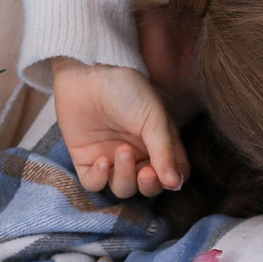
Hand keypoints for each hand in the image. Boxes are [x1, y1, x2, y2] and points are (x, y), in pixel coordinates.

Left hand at [49, 59, 184, 198]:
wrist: (87, 73)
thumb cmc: (126, 89)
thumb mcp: (154, 117)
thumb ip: (165, 152)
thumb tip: (176, 184)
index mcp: (159, 143)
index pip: (173, 174)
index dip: (173, 180)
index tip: (169, 176)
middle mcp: (137, 155)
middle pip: (148, 187)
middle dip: (149, 185)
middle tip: (146, 172)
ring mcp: (111, 159)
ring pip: (122, 188)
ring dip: (125, 178)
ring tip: (121, 152)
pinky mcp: (86, 161)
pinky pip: (94, 184)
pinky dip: (99, 179)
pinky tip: (101, 160)